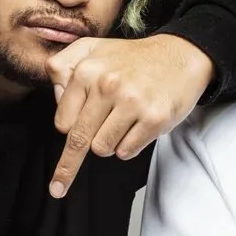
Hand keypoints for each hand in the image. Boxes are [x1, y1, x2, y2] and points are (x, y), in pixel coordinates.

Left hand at [45, 34, 213, 197]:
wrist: (180, 56)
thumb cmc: (133, 59)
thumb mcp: (91, 49)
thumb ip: (62, 66)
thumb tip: (55, 98)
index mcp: (87, 71)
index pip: (63, 121)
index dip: (68, 130)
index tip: (66, 144)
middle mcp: (107, 85)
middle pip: (79, 140)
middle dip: (67, 167)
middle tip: (57, 187)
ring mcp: (132, 103)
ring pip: (102, 149)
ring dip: (109, 145)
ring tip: (123, 125)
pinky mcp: (154, 118)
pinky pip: (126, 151)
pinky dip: (129, 147)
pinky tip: (138, 128)